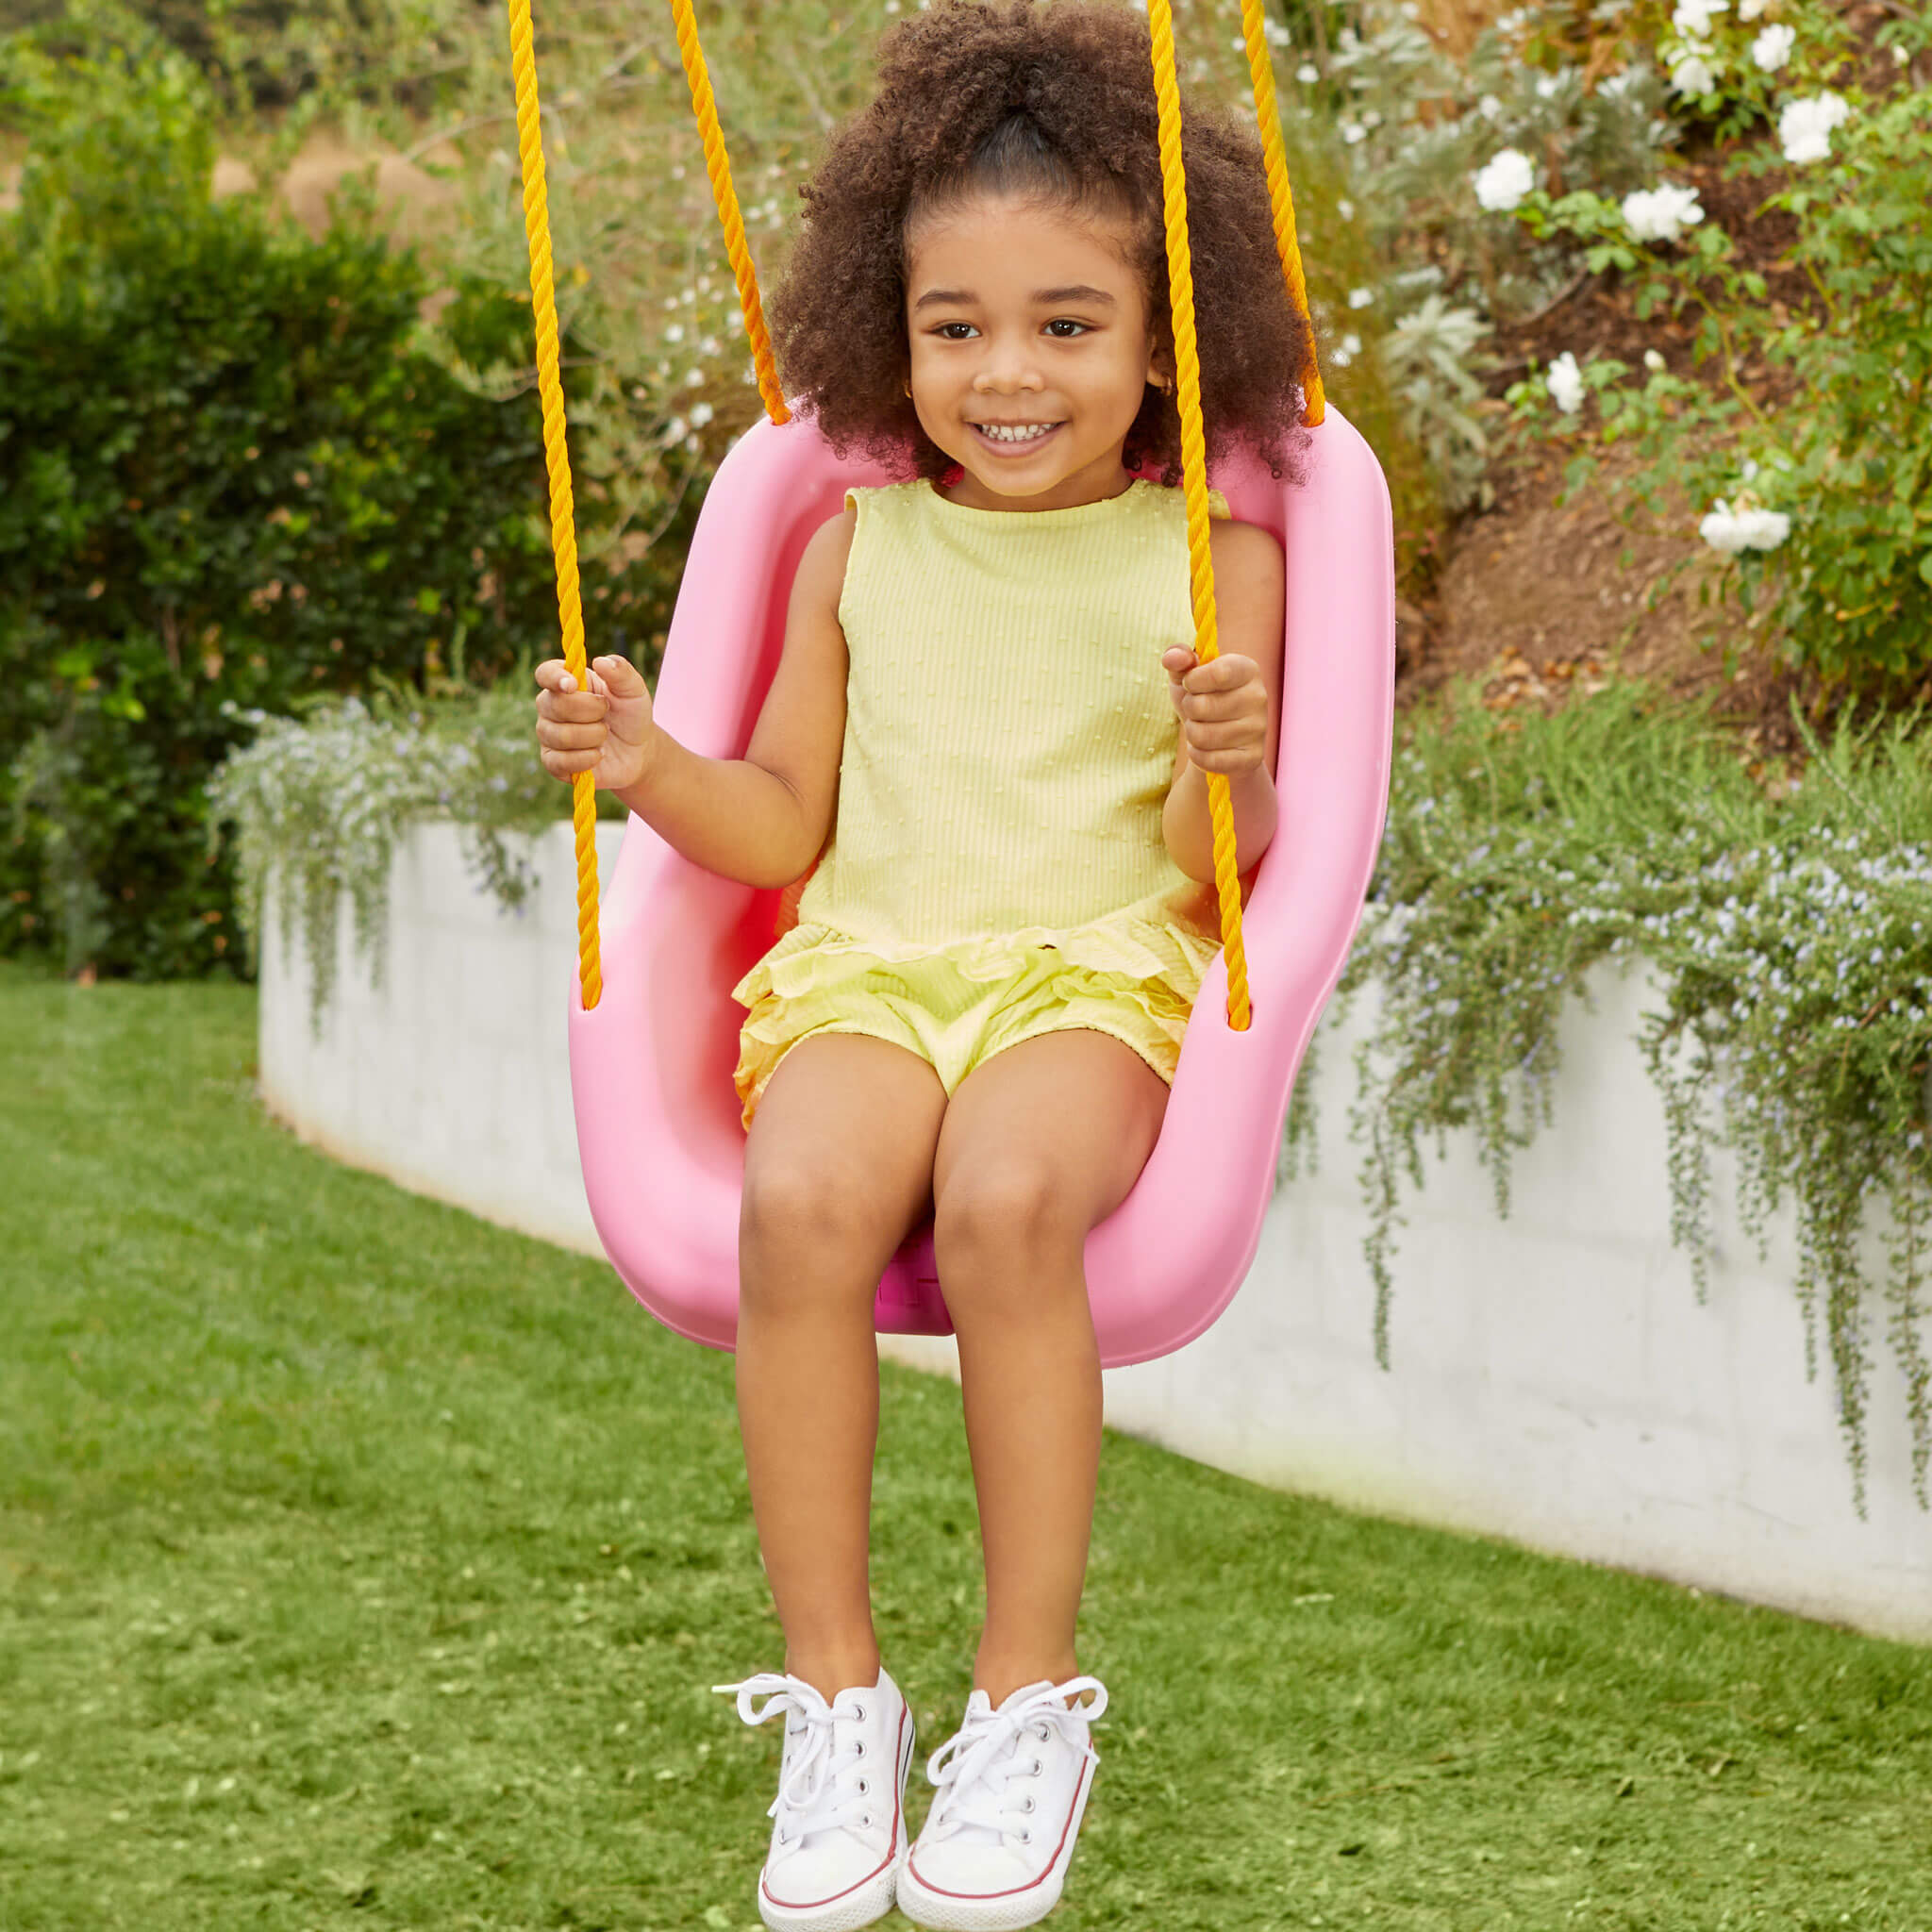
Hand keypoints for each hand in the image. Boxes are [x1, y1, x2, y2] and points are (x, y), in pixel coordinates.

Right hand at [534, 652, 658, 793]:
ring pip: (561, 736)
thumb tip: (601, 661)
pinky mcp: (553, 762)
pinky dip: (587, 759)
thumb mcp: (634, 691)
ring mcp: (549, 734)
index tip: (574, 685)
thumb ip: (621, 672)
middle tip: (607, 714)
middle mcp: (550, 706)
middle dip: (591, 712)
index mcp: (566, 682)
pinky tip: (599, 755)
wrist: (637, 751)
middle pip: (555, 705)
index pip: (545, 673)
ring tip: (605, 736)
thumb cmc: (630, 715)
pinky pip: (560, 762)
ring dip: (594, 736)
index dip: (555, 678)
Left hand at [1162, 645, 1267, 776]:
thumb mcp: (1187, 675)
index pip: (1218, 673)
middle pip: (1202, 707)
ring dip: (1192, 733)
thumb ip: (1178, 658)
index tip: (1191, 683)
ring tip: (1202, 727)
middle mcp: (1259, 697)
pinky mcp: (1252, 758)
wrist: (1220, 738)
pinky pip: (1209, 760)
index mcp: (1247, 669)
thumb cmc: (1202, 697)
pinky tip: (1205, 748)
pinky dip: (1197, 755)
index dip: (1192, 681)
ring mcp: (1258, 729)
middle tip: (1196, 709)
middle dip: (1188, 709)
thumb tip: (1172, 658)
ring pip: (1201, 736)